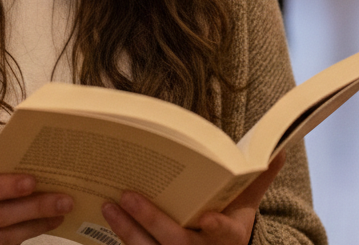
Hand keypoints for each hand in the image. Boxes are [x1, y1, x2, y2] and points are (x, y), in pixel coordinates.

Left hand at [101, 151, 285, 244]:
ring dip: (127, 230)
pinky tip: (107, 218)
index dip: (217, 228)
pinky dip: (122, 238)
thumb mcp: (247, 202)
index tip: (208, 218)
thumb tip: (278, 149)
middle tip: (128, 196)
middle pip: (176, 242)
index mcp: (229, 237)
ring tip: (109, 205)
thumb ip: (258, 177)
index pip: (225, 234)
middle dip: (151, 220)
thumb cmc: (230, 221)